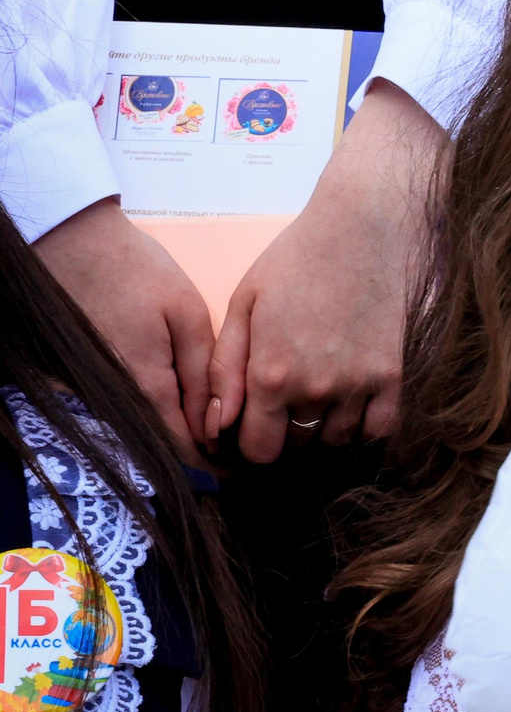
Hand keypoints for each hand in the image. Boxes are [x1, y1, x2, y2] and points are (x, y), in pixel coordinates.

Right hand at [33, 200, 212, 451]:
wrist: (73, 244)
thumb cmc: (136, 272)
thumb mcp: (185, 313)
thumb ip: (204, 372)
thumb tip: (219, 421)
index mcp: (145, 384)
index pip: (179, 447)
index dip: (209, 462)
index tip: (236, 467)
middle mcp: (112, 397)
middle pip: (157, 442)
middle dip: (194, 450)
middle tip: (229, 446)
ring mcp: (90, 389)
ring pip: (137, 427)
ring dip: (171, 431)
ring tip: (209, 424)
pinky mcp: (79, 378)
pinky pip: (119, 408)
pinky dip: (147, 411)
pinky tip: (173, 399)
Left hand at [207, 82, 441, 462]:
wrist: (361, 228)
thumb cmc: (294, 261)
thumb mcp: (245, 306)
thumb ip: (226, 370)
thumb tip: (216, 426)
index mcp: (272, 375)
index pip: (258, 449)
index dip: (251, 441)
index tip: (254, 423)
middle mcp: (317, 389)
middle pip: (297, 446)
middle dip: (286, 431)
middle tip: (287, 401)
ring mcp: (360, 384)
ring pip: (338, 439)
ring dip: (325, 426)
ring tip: (321, 395)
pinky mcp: (393, 374)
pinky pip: (380, 429)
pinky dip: (366, 425)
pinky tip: (354, 404)